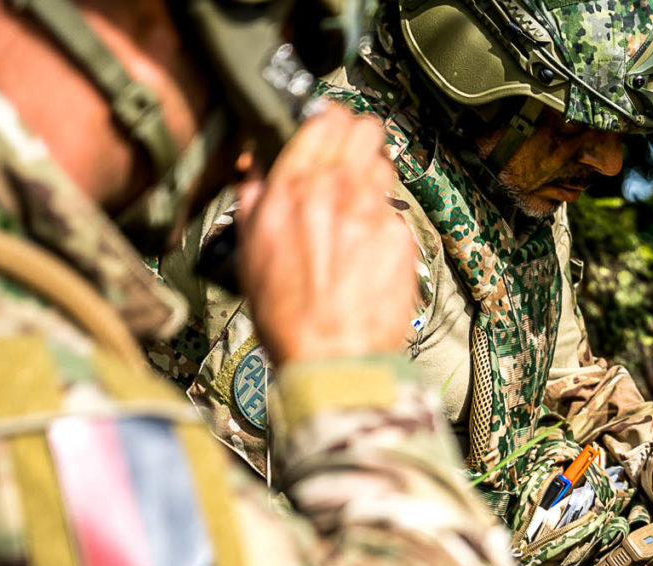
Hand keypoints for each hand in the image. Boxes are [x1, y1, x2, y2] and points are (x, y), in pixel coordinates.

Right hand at [233, 108, 415, 366]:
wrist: (333, 358)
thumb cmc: (290, 317)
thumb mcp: (250, 253)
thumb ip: (254, 202)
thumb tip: (255, 176)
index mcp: (293, 189)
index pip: (322, 119)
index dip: (326, 121)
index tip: (325, 130)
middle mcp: (337, 192)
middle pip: (364, 129)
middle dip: (357, 139)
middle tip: (348, 157)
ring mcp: (374, 212)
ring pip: (384, 165)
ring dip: (372, 177)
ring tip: (358, 205)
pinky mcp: (402, 238)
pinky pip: (396, 212)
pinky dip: (385, 222)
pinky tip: (370, 247)